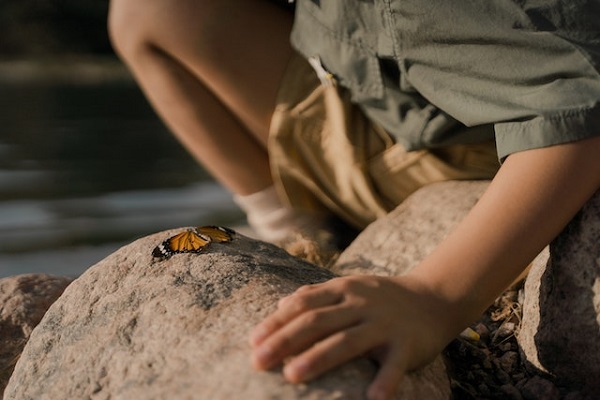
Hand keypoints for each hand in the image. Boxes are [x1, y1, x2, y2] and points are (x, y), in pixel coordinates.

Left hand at [249, 274, 454, 399]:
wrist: (433, 297)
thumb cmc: (382, 297)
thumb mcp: (349, 287)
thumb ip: (316, 294)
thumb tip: (280, 304)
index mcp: (343, 290)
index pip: (303, 304)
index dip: (276, 322)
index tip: (252, 341)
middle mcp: (360, 304)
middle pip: (317, 321)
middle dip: (284, 341)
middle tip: (258, 361)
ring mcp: (383, 324)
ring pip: (346, 340)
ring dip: (318, 358)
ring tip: (292, 376)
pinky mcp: (407, 344)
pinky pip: (394, 365)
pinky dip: (384, 381)